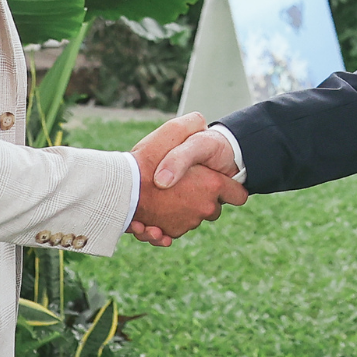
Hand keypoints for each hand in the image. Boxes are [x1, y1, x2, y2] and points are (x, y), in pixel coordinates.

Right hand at [128, 114, 246, 243]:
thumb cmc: (147, 158)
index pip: (238, 195)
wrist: (118, 189)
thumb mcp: (174, 131)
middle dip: (202, 197)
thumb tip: (202, 124)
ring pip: (193, 217)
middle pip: (213, 207)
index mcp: (213, 185)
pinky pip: (176, 229)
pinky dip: (167, 223)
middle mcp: (205, 208)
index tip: (217, 181)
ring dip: (182, 208)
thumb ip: (192, 125)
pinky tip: (155, 213)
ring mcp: (188, 223)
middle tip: (183, 184)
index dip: (229, 187)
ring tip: (163, 196)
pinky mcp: (171, 233)